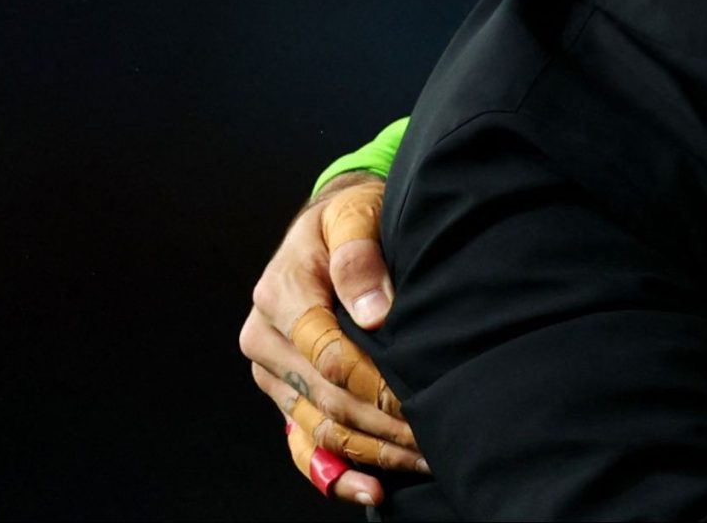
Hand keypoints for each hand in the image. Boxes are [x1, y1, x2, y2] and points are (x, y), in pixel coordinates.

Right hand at [239, 172, 427, 502]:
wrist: (330, 227)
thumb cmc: (352, 218)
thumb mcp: (355, 215)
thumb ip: (360, 255)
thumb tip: (375, 309)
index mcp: (279, 295)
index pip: (328, 353)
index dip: (375, 380)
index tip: (421, 395)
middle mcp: (266, 339)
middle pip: (328, 397)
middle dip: (384, 422)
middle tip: (440, 436)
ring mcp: (273, 373)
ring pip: (321, 427)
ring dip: (374, 451)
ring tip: (428, 459)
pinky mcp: (285, 394)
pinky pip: (303, 445)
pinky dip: (337, 475)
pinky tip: (374, 490)